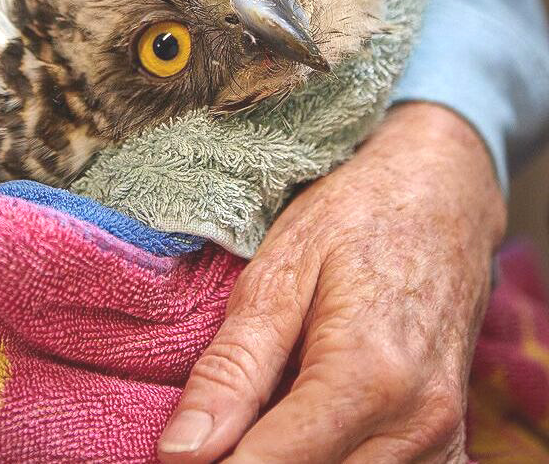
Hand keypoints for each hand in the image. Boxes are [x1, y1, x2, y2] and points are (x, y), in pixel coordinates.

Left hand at [158, 102, 505, 462]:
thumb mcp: (280, 271)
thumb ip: (234, 367)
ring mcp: (442, 437)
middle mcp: (417, 422)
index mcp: (368, 374)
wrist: (441, 194)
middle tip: (220, 425)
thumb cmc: (356, 216)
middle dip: (252, 460)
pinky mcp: (450, 440)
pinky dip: (340, 462)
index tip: (182, 456)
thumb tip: (182, 452)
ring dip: (297, 461)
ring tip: (264, 409)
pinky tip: (310, 424)